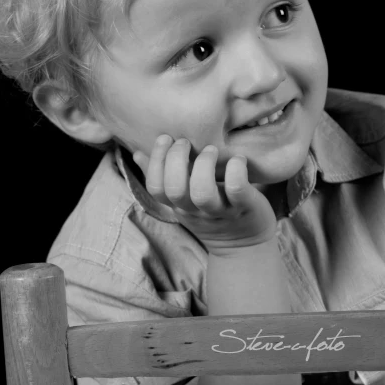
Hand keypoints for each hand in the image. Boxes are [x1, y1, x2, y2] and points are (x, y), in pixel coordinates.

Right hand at [132, 136, 277, 253]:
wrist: (247, 246)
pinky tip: (238, 159)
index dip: (156, 161)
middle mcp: (195, 211)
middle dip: (176, 159)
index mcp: (178, 206)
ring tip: (211, 150)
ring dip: (204, 165)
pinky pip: (237, 189)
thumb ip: (163, 177)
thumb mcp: (184, 200)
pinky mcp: (244, 207)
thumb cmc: (212, 214)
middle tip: (186, 142)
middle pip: (175, 189)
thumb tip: (137, 154)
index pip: (155, 188)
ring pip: (202, 192)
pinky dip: (236, 170)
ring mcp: (219, 210)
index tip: (165, 138)